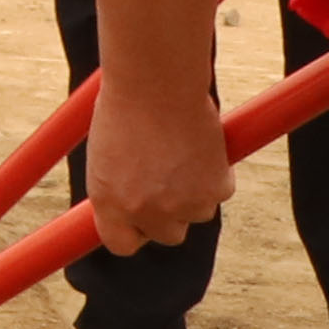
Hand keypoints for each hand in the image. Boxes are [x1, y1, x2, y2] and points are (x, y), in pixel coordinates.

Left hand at [79, 72, 238, 252]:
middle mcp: (144, 211)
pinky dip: (218, 173)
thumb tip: (131, 202)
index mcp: (109, 202)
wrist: (156, 84)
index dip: (135, 233)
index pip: (121, 244)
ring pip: (199, 212)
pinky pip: (221, 191)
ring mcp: (181, 204)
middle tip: (171, 182)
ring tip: (183, 153)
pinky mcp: (213, 190)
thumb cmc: (126, 108)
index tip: (143, 219)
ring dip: (196, 191)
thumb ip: (119, 186)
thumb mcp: (106, 155)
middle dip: (171, 214)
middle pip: (167, 236)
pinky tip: (202, 145)